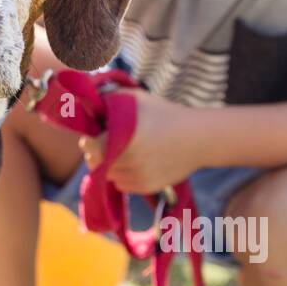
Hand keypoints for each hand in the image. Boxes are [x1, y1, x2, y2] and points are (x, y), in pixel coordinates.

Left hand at [78, 89, 202, 195]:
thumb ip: (110, 98)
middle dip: (97, 154)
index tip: (93, 136)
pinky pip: (122, 184)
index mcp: (125, 136)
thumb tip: (89, 105)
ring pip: (109, 175)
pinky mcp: (147, 187)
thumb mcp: (137, 98)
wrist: (197, 138)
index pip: (90, 147)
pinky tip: (134, 162)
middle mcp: (130, 159)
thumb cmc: (164, 114)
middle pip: (96, 164)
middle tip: (107, 144)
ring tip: (123, 152)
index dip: (88, 141)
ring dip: (110, 166)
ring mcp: (139, 176)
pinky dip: (123, 176)